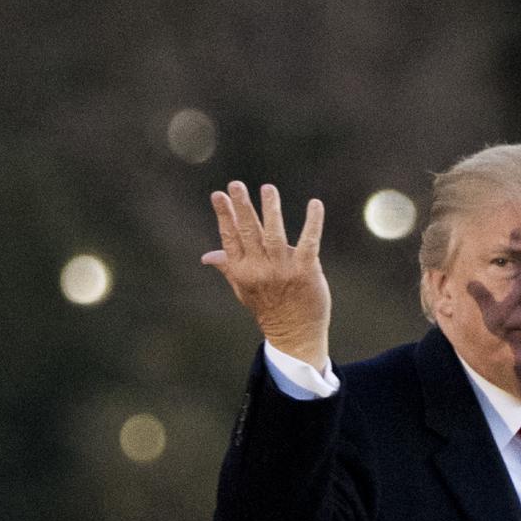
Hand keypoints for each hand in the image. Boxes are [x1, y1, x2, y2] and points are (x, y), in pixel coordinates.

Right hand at [201, 180, 331, 372]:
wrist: (295, 335)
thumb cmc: (269, 309)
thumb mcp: (244, 290)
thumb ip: (228, 267)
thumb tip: (206, 257)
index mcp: (242, 271)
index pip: (230, 238)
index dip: (224, 216)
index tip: (219, 195)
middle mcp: (260, 269)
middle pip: (249, 233)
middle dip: (242, 208)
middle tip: (236, 184)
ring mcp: (283, 269)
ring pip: (275, 234)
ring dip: (271, 210)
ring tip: (268, 189)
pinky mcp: (306, 271)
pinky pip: (309, 241)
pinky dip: (313, 222)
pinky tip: (315, 204)